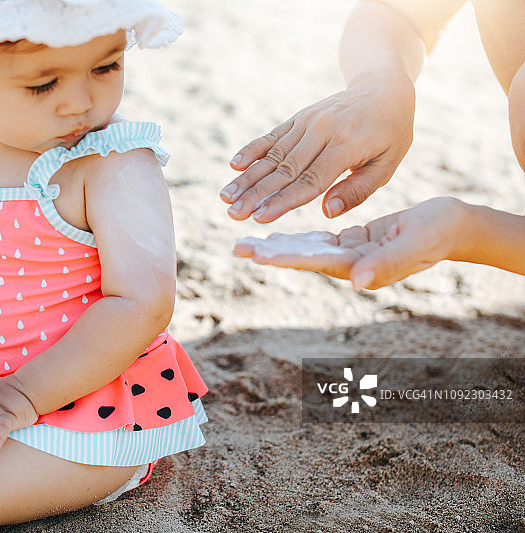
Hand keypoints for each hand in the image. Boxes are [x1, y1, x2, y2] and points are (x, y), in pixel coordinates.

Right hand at [221, 73, 414, 221]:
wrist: (382, 86)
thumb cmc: (389, 133)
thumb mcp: (388, 164)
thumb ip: (359, 190)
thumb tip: (326, 211)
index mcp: (348, 145)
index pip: (311, 180)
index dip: (283, 201)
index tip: (260, 218)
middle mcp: (324, 131)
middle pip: (284, 169)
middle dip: (256, 194)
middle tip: (234, 213)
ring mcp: (308, 121)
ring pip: (272, 155)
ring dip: (247, 177)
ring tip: (226, 197)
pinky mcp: (299, 117)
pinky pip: (272, 136)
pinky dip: (252, 150)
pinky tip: (233, 165)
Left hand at [234, 197, 467, 289]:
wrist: (452, 228)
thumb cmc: (436, 234)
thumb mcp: (414, 246)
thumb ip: (388, 264)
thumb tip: (359, 281)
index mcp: (358, 266)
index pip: (312, 262)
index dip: (283, 257)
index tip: (256, 255)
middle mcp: (348, 265)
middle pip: (300, 259)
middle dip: (269, 254)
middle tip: (237, 248)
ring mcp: (349, 254)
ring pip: (305, 250)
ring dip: (277, 246)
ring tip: (248, 242)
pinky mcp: (352, 242)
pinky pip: (317, 240)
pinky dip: (296, 236)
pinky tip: (277, 233)